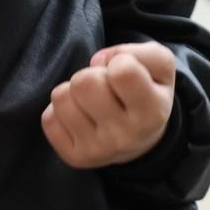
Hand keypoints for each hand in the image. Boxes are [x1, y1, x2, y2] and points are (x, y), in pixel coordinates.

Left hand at [44, 43, 177, 167]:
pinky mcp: (75, 158)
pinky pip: (49, 118)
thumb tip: (97, 61)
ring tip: (91, 100)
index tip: (124, 71)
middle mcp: (126, 136)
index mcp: (153, 112)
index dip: (120, 61)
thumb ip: (138, 52)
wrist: (141, 139)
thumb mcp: (160, 66)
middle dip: (91, 75)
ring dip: (73, 92)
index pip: (122, 71)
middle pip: (83, 82)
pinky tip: (80, 116)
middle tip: (104, 86)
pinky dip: (61, 111)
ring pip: (61, 96)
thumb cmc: (147, 92)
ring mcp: (98, 150)